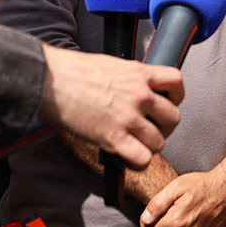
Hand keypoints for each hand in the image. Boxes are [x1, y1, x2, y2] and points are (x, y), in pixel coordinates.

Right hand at [38, 47, 182, 168]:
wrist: (49, 80)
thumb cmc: (70, 70)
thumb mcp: (110, 64)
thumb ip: (129, 77)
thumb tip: (135, 87)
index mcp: (138, 72)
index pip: (176, 82)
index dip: (175, 96)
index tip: (166, 102)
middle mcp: (139, 94)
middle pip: (174, 117)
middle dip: (165, 127)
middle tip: (151, 129)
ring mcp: (128, 117)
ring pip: (160, 142)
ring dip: (150, 146)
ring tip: (135, 144)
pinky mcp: (114, 138)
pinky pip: (142, 159)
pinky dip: (138, 162)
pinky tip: (127, 157)